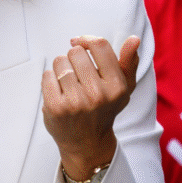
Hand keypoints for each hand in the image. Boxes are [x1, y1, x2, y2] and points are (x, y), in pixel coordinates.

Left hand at [41, 35, 139, 179]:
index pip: (99, 45)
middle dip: (74, 59)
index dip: (86, 40)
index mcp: (117, 86)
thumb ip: (129, 62)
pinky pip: (47, 75)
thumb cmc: (104, 109)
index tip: (80, 43)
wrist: (87, 143)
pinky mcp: (56, 108)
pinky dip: (49, 80)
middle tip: (78, 76)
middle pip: (76, 52)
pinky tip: (58, 92)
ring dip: (61, 68)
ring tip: (69, 84)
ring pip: (59, 61)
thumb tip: (134, 39)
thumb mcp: (124, 87)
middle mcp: (98, 95)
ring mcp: (76, 102)